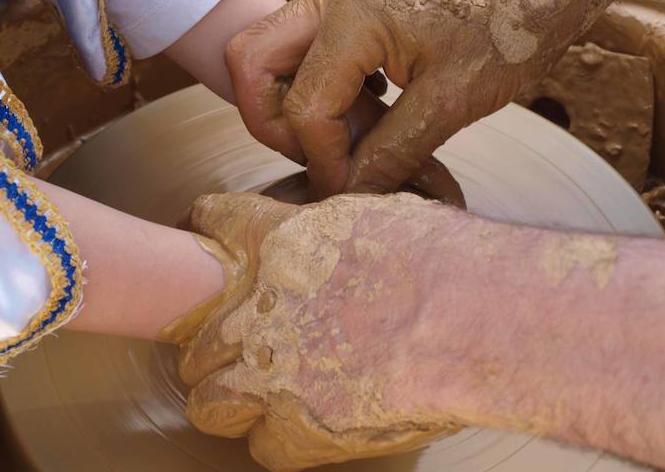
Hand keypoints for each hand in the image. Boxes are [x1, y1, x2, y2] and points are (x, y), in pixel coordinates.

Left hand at [177, 192, 467, 470]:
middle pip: (197, 335)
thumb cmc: (442, 259)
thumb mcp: (378, 217)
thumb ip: (335, 232)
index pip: (214, 220)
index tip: (209, 234)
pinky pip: (262, 448)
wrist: (468, 315)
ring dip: (229, 401)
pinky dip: (282, 442)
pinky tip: (309, 429)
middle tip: (244, 348)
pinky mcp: (297, 428)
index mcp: (278, 241)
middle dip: (215, 346)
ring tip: (256, 399)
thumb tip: (339, 239)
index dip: (211, 228)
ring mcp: (271, 371)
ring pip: (208, 401)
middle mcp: (259, 306)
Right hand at [227, 0, 599, 196]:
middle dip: (270, 121)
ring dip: (289, 101)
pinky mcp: (351, 1)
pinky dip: (313, 83)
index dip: (322, 159)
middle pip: (249, 64)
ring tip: (347, 133)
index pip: (303, 107)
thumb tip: (349, 193)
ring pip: (269, 53)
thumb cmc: (512, 25)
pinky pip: (302, 47)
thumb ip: (392, 152)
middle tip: (320, 153)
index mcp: (350, 15)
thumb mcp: (453, 100)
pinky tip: (364, 107)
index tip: (350, 188)